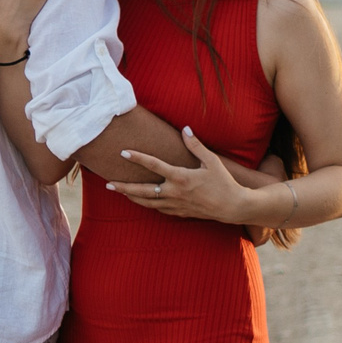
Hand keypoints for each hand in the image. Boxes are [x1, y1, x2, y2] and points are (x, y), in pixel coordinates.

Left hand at [110, 127, 266, 224]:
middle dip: (124, 187)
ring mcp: (175, 205)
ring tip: (120, 192)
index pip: (153, 165)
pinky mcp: (179, 213)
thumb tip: (185, 129)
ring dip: (132, 197)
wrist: (233, 207)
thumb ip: (196, 146)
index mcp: (181, 178)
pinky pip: (158, 209)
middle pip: (142, 191)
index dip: (137, 158)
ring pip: (147, 203)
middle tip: (108, 184)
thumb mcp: (212, 161)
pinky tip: (141, 201)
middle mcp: (174, 193)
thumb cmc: (224, 183)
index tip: (123, 152)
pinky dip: (147, 204)